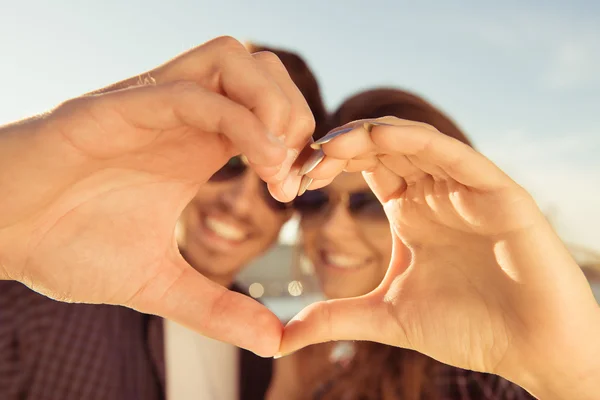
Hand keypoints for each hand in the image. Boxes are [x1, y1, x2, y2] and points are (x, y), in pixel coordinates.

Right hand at [0, 36, 314, 356]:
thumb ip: (217, 309)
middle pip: (263, 70)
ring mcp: (151, 105)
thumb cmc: (65, 246)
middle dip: (299, 115)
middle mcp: (180, 115)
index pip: (268, 107)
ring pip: (235, 59)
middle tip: (293, 177)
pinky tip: (257, 164)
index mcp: (195, 144)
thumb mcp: (158, 284)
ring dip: (274, 105)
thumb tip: (275, 339)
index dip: (300, 141)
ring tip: (277, 166)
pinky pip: (193, 92)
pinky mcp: (118, 107)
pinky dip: (240, 121)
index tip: (296, 191)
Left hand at [281, 117, 599, 397]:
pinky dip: (415, 140)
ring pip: (412, 140)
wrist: (531, 350)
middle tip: (302, 162)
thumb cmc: (466, 329)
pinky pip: (453, 152)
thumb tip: (280, 339)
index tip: (290, 181)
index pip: (364, 164)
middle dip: (338, 147)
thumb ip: (334, 318)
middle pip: (381, 146)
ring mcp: (464, 188)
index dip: (327, 164)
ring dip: (369, 135)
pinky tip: (379, 137)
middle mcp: (434, 192)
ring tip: (329, 146)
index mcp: (409, 211)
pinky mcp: (496, 191)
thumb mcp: (386, 317)